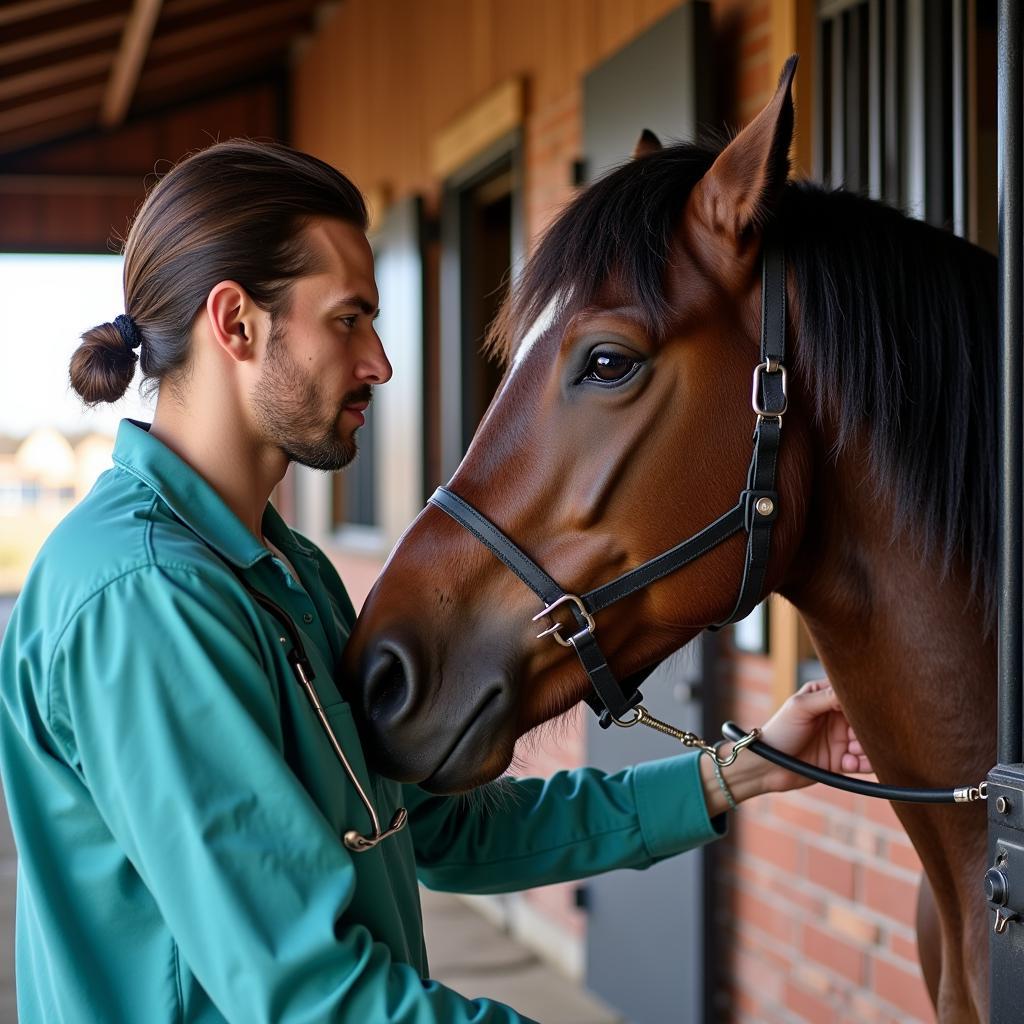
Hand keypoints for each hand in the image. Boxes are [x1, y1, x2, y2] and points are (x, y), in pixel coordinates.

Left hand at [753, 678, 871, 792]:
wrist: (768, 765)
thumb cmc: (780, 730)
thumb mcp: (800, 707)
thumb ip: (826, 696)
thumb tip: (854, 688)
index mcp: (824, 697)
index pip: (852, 694)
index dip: (863, 700)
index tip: (869, 707)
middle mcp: (835, 717)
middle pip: (865, 720)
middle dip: (868, 728)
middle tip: (857, 735)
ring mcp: (840, 739)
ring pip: (868, 742)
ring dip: (867, 747)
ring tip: (853, 750)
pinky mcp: (841, 761)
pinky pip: (862, 763)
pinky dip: (861, 764)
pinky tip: (848, 763)